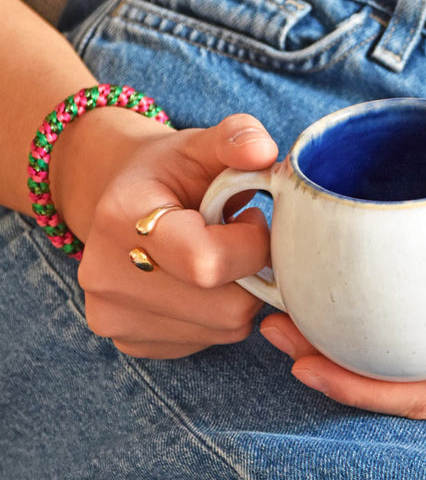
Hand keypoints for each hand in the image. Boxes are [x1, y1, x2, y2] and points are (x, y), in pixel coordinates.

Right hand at [55, 110, 278, 357]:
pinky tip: (204, 281)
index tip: (252, 216)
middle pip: (227, 307)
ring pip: (226, 328)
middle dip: (254, 270)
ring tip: (221, 254)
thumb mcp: (201, 143)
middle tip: (241, 236)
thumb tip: (264, 152)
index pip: (206, 263)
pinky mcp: (132, 342)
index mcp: (121, 219)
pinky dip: (221, 312)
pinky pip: (209, 341)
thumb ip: (237, 137)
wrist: (121, 199)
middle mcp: (106, 277)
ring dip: (242, 292)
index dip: (251, 243)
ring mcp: (115, 318)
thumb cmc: (170, 170)